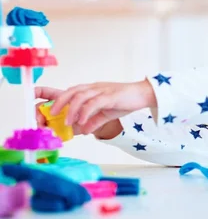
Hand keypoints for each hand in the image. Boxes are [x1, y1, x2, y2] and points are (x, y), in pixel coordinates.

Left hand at [34, 80, 156, 134]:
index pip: (72, 91)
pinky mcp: (111, 96)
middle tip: (52, 114)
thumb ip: (95, 120)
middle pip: (72, 91)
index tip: (51, 111)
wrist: (144, 95)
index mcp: (93, 90)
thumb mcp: (108, 112)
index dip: (60, 99)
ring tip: (68, 122)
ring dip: (72, 110)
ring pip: (81, 96)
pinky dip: (85, 112)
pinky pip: (94, 103)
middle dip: (60, 102)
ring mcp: (103, 90)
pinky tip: (82, 122)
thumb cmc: (127, 101)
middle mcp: (96, 87)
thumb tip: (84, 131)